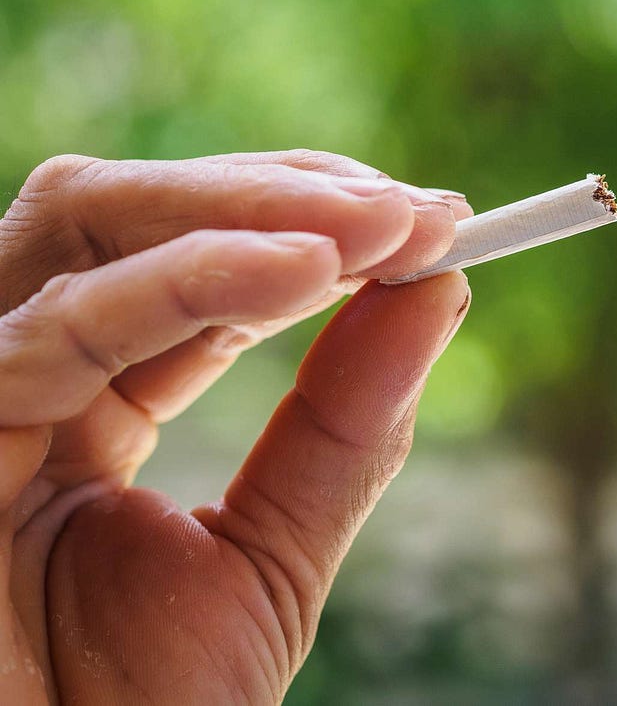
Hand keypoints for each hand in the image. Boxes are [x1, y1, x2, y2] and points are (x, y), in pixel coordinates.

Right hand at [0, 151, 471, 703]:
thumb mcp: (271, 558)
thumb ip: (345, 429)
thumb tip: (439, 292)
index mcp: (87, 402)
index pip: (200, 266)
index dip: (312, 230)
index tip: (433, 223)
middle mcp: (24, 375)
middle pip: (138, 216)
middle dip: (287, 194)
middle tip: (420, 211)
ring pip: (90, 226)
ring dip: (253, 207)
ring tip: (384, 224)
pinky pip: (56, 325)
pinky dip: (189, 279)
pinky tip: (306, 268)